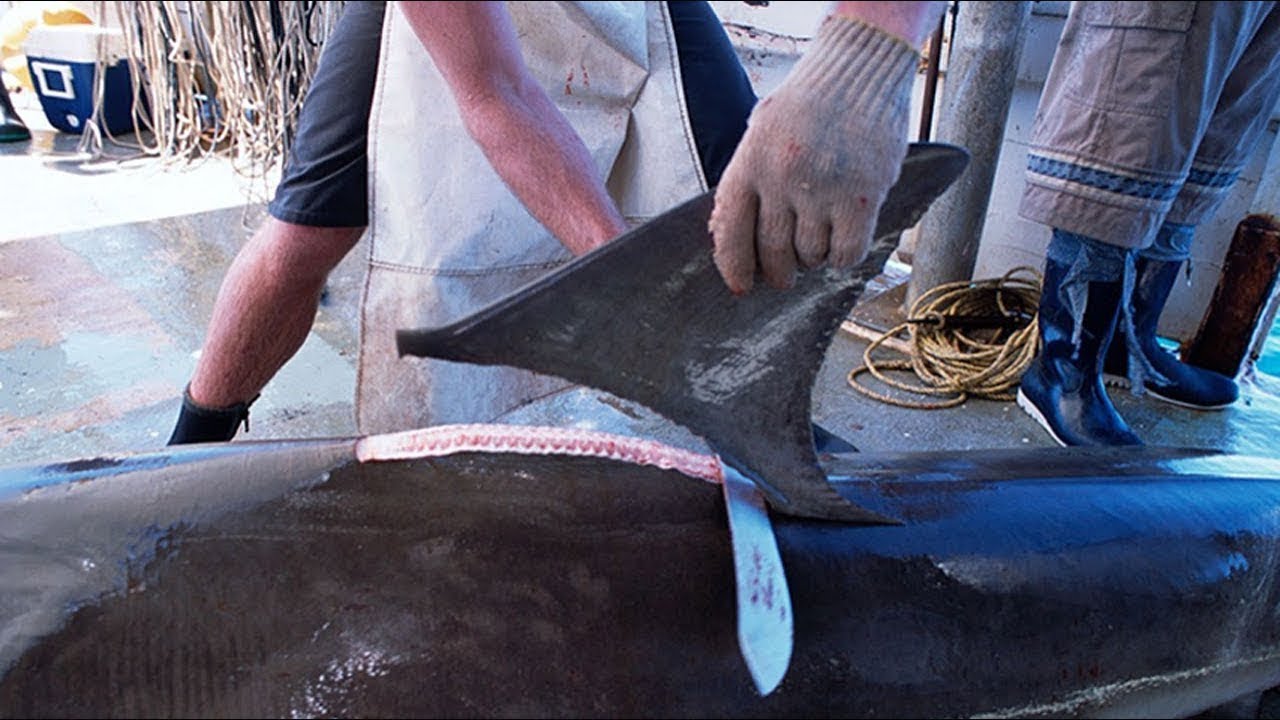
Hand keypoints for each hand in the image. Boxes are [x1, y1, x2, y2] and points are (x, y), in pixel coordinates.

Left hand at [709, 15, 917, 293]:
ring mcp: (823, 188)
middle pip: (774, 252)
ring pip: (812, 255)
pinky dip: (844, 254)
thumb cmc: (809, 103)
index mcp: (751, 160)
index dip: (733, 266)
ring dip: (815, 255)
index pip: (731, 230)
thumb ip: (746, 179)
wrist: (860, 69)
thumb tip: (726, 235)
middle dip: (779, 272)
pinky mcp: (862, 197)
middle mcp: (782, 176)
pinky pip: (846, 252)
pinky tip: (845, 236)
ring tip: (821, 233)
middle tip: (785, 275)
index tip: (741, 287)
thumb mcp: (761, 131)